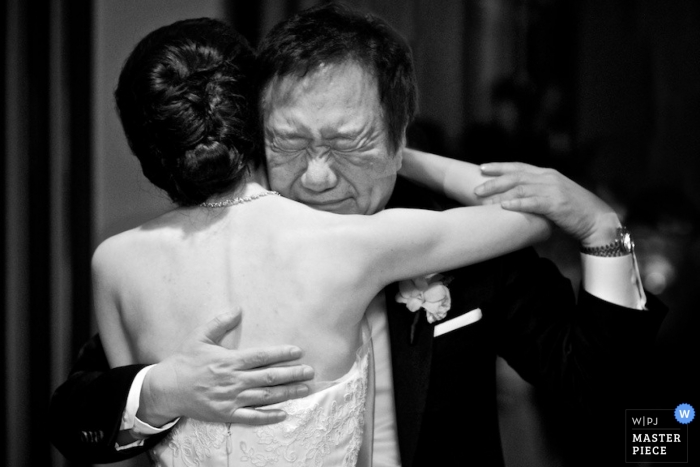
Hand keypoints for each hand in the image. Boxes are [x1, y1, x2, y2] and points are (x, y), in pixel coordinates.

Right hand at [139, 312, 313, 426]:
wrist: (167, 388)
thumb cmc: (185, 360)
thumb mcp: (200, 336)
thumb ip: (220, 322)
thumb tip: (238, 308)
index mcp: (229, 361)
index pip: (261, 356)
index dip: (281, 354)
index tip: (298, 352)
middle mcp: (233, 380)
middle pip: (269, 377)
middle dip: (292, 374)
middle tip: (310, 372)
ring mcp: (231, 399)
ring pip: (265, 397)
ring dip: (287, 393)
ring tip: (304, 389)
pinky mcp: (226, 414)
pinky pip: (251, 417)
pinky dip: (268, 416)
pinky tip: (284, 414)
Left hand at [474, 162, 620, 246]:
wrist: (597, 220)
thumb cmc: (574, 210)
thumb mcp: (554, 195)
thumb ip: (538, 192)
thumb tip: (517, 196)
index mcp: (547, 174)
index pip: (518, 167)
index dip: (499, 167)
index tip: (482, 168)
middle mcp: (549, 178)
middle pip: (515, 175)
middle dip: (493, 181)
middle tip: (476, 188)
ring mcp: (553, 190)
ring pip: (521, 187)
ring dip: (500, 193)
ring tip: (483, 199)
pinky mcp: (556, 204)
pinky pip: (532, 202)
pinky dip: (517, 203)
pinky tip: (504, 206)